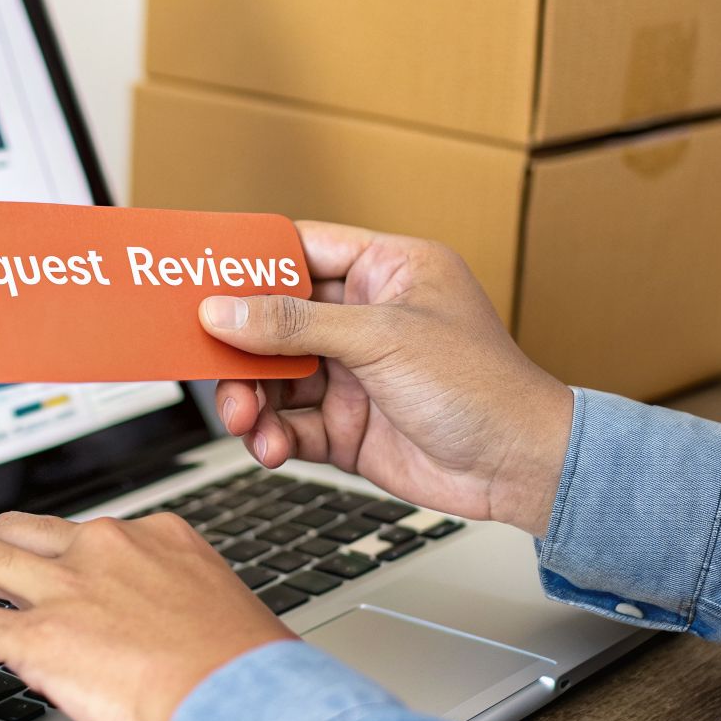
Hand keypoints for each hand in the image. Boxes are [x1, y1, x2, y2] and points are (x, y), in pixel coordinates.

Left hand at [0, 511, 293, 720]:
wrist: (243, 699)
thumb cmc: (245, 669)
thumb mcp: (210, 605)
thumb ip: (164, 602)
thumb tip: (131, 631)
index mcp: (154, 536)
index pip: (83, 535)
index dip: (55, 565)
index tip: (47, 588)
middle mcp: (105, 547)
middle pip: (19, 528)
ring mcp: (68, 586)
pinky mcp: (40, 634)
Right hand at [199, 222, 573, 536]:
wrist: (520, 469)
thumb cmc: (483, 387)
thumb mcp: (381, 338)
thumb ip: (296, 325)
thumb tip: (225, 311)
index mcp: (384, 271)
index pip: (300, 250)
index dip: (250, 264)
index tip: (201, 277)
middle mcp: (365, 318)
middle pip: (273, 321)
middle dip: (240, 348)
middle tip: (211, 366)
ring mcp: (354, 374)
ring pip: (274, 379)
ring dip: (250, 400)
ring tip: (244, 422)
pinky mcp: (347, 426)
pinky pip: (290, 425)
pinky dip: (273, 437)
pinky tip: (272, 447)